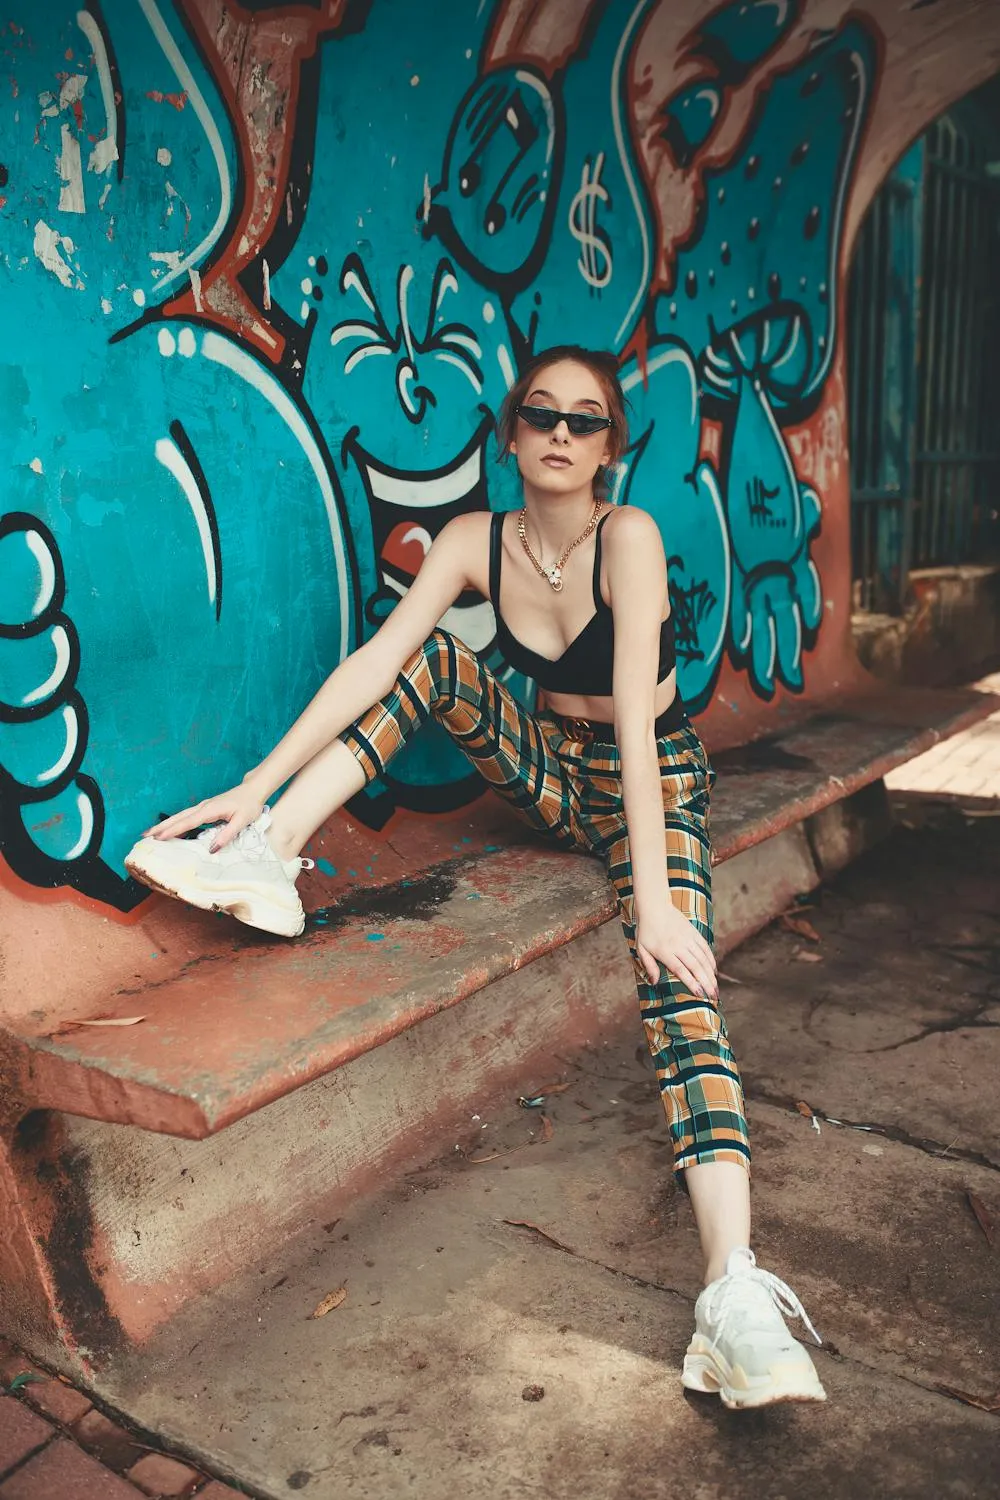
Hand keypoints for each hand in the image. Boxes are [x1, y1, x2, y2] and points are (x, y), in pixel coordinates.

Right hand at [143, 776, 266, 850]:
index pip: (187, 822)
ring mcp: (203, 807)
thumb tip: (211, 849)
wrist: (253, 790)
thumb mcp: (242, 821)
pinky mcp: (206, 809)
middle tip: (144, 836)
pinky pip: (187, 817)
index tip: (158, 838)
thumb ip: (226, 835)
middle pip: (178, 818)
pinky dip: (176, 823)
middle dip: (161, 827)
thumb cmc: (249, 805)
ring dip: (166, 824)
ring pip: (181, 816)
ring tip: (151, 834)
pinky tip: (171, 831)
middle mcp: (203, 807)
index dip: (172, 831)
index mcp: (209, 810)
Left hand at [636, 901, 717, 1000]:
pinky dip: (711, 960)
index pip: (681, 970)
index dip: (692, 983)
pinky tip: (714, 971)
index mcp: (665, 951)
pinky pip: (705, 948)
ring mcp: (688, 938)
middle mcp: (679, 945)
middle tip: (713, 996)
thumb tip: (654, 982)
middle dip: (706, 983)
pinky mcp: (694, 932)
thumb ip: (649, 966)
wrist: (655, 906)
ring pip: (703, 959)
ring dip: (711, 974)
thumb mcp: (641, 948)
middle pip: (696, 967)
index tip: (700, 994)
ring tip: (716, 987)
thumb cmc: (646, 929)